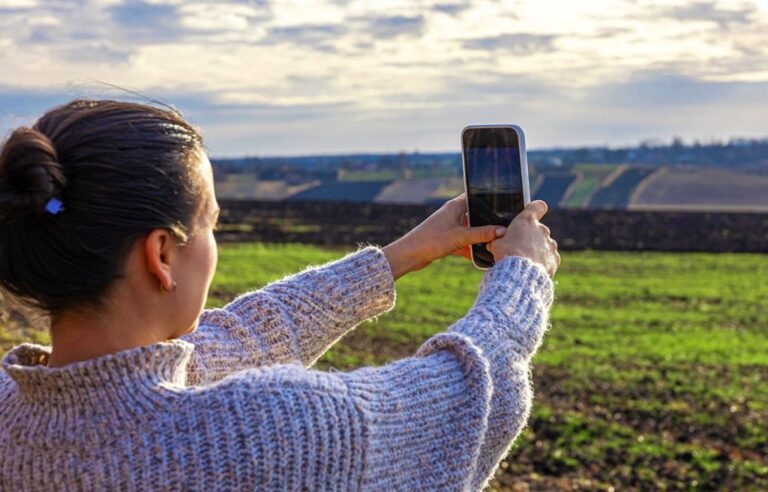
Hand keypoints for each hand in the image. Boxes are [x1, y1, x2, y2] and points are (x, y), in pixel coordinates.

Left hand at [382, 193, 506, 279]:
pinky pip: (464, 242)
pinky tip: (482, 258)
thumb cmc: (431, 240)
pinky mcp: (447, 239)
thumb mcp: (461, 236)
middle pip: (475, 215)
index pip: (476, 196)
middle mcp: (453, 214)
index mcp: (455, 206)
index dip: (489, 200)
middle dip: (488, 223)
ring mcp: (450, 227)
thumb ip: (482, 234)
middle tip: (505, 229)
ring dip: (480, 238)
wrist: (409, 255)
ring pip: (470, 230)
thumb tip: (502, 231)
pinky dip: (471, 249)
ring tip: (496, 244)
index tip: (505, 205)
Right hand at [487, 200, 559, 276]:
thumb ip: (499, 240)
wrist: (521, 273)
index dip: (536, 209)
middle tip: (520, 249)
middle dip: (531, 238)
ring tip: (526, 262)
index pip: (538, 206)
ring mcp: (551, 244)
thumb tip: (494, 243)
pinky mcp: (555, 258)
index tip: (533, 213)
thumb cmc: (507, 255)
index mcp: (527, 221)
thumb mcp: (496, 245)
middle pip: (539, 230)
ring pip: (545, 245)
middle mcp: (542, 230)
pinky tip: (533, 268)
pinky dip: (543, 262)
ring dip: (538, 250)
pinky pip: (549, 258)